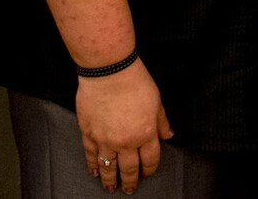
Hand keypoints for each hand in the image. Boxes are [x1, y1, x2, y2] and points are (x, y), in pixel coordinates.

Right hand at [75, 62, 172, 194]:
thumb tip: (168, 135)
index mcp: (145, 134)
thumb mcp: (156, 101)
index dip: (149, 170)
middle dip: (130, 182)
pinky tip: (95, 172)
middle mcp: (126, 141)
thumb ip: (162, 122)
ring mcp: (106, 139)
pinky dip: (93, 166)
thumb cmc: (134, 81)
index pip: (149, 160)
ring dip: (111, 180)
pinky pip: (91, 155)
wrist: (109, 70)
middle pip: (129, 169)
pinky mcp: (89, 133)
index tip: (146, 174)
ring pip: (109, 167)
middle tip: (129, 189)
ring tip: (112, 187)